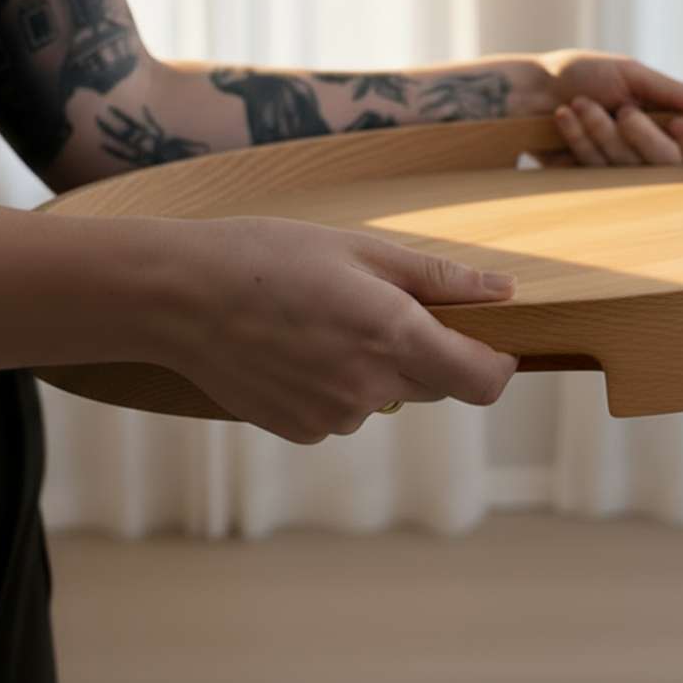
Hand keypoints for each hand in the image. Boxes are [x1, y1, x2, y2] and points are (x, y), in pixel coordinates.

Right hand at [153, 216, 518, 443]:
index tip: (493, 340)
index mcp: (393, 338)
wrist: (178, 296)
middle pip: (436, 385)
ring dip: (379, 366)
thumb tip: (504, 292)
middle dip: (430, 350)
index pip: (482, 382)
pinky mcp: (300, 431)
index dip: (499, 364)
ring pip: (388, 396)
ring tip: (325, 318)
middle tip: (383, 304)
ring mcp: (333, 418)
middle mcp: (370, 390)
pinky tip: (299, 346)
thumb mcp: (362, 250)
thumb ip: (440, 278)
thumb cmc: (271, 257)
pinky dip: (338, 382)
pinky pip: (345, 409)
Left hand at [535, 48, 682, 166]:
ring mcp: (620, 168)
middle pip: (668, 164)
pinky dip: (580, 138)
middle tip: (622, 110)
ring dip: (602, 130)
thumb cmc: (580, 74)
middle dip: (641, 136)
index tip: (680, 126)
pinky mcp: (590, 178)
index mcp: (668, 123)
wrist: (530, 90)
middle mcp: (649, 150)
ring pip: (628, 165)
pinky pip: (596, 168)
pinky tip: (565, 116)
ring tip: (579, 103)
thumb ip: (673, 93)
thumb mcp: (630, 74)